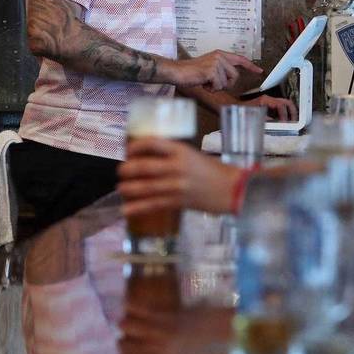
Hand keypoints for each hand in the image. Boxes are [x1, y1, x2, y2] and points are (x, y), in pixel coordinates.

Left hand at [117, 138, 242, 215]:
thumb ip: (172, 155)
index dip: (135, 146)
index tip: (128, 150)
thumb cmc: (212, 170)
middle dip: (127, 170)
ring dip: (128, 189)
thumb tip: (147, 156)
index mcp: (181, 151)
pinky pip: (152, 205)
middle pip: (144, 168)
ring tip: (121, 188)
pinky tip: (125, 210)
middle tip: (121, 171)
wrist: (232, 190)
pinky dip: (137, 208)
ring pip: (145, 188)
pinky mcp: (177, 202)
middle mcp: (176, 167)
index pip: (152, 143)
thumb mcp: (192, 155)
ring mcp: (176, 187)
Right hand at [162, 51, 262, 90]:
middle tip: (214, 84)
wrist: (177, 71)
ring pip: (226, 83)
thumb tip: (232, 78)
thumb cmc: (191, 72)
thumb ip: (221, 69)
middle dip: (226, 84)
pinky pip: (218, 85)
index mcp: (220, 54)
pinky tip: (203, 83)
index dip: (250, 66)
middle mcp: (219, 56)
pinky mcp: (212, 70)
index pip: (240, 59)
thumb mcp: (209, 67)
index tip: (259, 70)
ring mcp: (216, 63)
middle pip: (235, 76)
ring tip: (205, 82)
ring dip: (216, 87)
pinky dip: (211, 88)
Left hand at [244, 94, 297, 121]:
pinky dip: (285, 113)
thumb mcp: (252, 116)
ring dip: (290, 112)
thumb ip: (265, 120)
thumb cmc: (241, 111)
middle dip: (292, 112)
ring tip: (293, 122)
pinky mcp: (269, 105)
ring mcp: (269, 101)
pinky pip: (281, 108)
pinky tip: (286, 121)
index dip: (284, 115)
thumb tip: (276, 125)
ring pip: (285, 104)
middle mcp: (268, 99)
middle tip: (295, 122)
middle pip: (286, 102)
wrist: (234, 107)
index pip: (281, 105)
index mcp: (265, 100)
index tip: (285, 123)